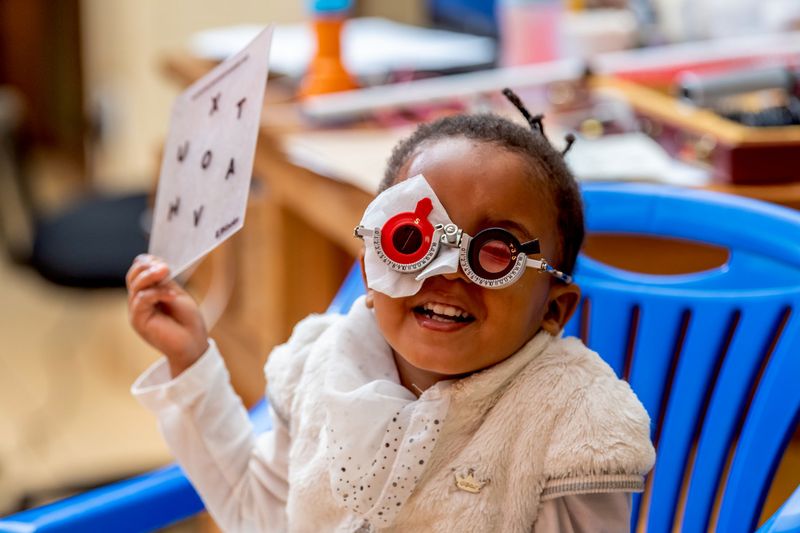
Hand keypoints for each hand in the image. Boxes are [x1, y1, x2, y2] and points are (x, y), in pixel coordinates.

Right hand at [126, 254, 208, 376]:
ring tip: (167, 272)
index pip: (139, 271)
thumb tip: (154, 264)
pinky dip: (157, 293)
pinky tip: (172, 295)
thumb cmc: (187, 321)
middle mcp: (139, 301)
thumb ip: (164, 282)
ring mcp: (136, 311)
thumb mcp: (176, 294)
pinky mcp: (138, 320)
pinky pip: (142, 299)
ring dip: (152, 276)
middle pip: (133, 276)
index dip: (149, 262)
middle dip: (147, 267)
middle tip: (165, 267)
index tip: (165, 263)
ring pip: (135, 286)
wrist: (193, 344)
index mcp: (148, 293)